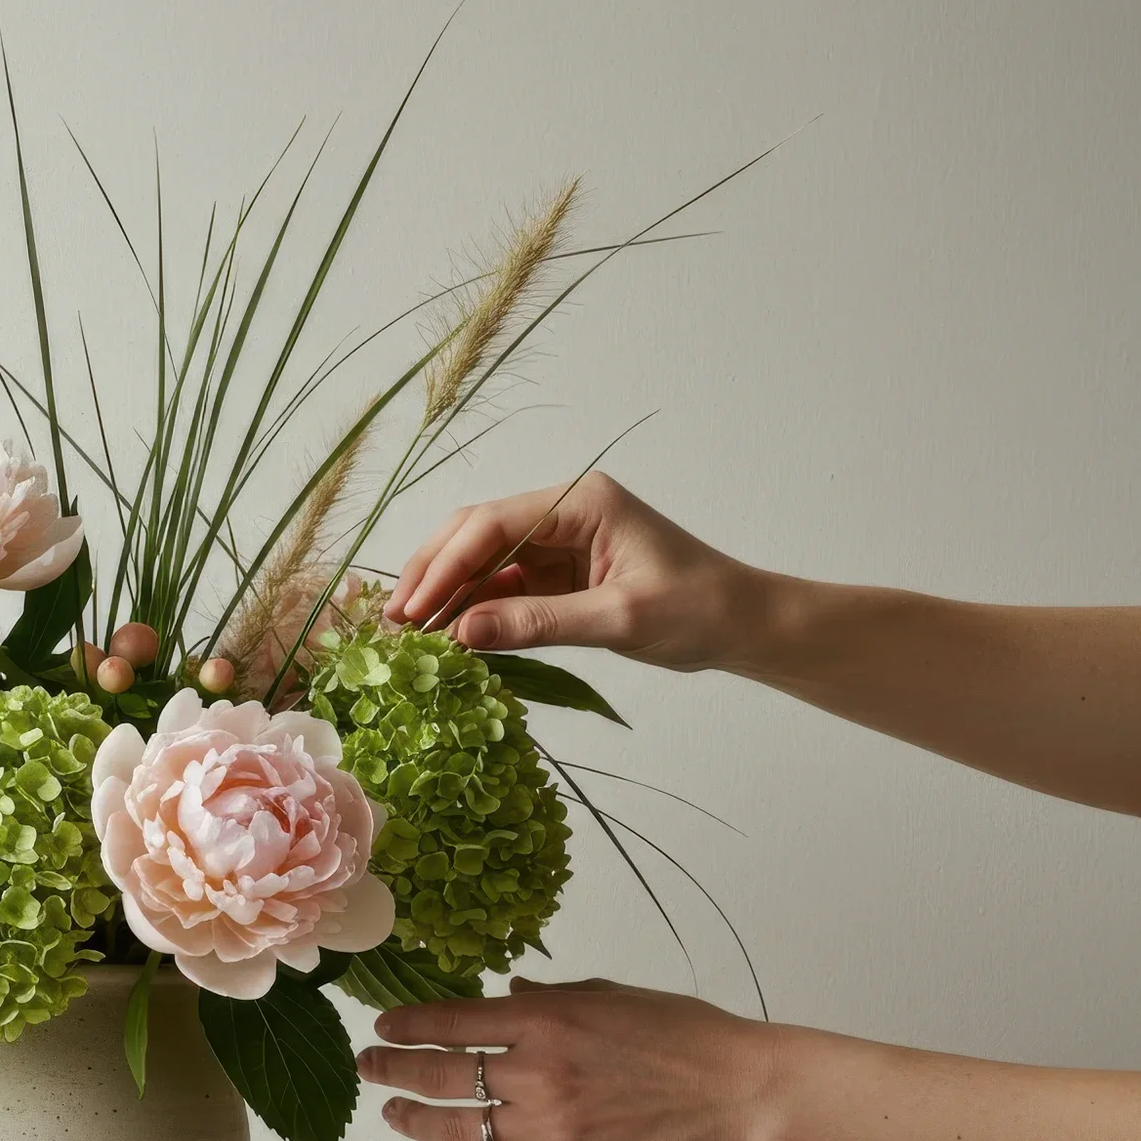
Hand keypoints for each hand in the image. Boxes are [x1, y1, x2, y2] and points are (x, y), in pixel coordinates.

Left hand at [355, 978, 786, 1140]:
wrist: (738, 1086)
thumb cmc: (684, 1033)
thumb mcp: (611, 993)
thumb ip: (552, 994)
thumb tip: (509, 987)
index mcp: (546, 1018)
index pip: (450, 1020)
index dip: (406, 1025)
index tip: (384, 1028)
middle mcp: (539, 1070)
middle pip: (440, 1074)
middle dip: (393, 1069)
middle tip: (371, 1067)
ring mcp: (553, 1125)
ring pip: (459, 1130)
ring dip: (416, 1122)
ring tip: (394, 1114)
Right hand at [382, 472, 769, 673]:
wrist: (744, 624)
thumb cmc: (699, 610)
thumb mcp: (619, 619)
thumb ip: (539, 624)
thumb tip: (462, 633)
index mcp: (582, 502)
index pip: (494, 523)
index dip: (446, 563)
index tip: (413, 608)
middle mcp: (564, 513)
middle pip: (477, 533)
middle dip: (434, 574)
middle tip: (396, 623)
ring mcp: (560, 542)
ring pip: (483, 561)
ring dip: (448, 595)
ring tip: (411, 636)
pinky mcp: (560, 573)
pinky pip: (503, 586)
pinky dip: (474, 610)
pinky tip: (450, 637)